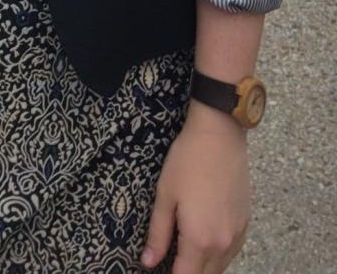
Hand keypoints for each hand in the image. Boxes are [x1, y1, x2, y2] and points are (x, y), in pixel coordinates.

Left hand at [142, 105, 249, 272]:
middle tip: (171, 260)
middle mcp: (223, 244)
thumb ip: (158, 233)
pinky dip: (217, 256)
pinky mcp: (245, 224)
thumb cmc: (187, 161)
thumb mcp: (165, 195)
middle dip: (187, 273)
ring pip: (220, 267)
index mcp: (200, 240)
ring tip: (184, 253)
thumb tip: (148, 262)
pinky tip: (204, 242)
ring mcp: (237, 235)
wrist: (220, 134)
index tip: (159, 268)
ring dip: (203, 267)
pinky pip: (231, 253)